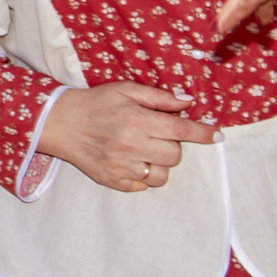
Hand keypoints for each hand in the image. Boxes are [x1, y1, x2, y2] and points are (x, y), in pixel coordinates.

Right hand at [36, 81, 218, 192]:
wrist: (58, 122)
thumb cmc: (94, 102)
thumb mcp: (124, 90)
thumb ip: (158, 97)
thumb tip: (188, 102)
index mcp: (137, 120)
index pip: (181, 130)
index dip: (203, 133)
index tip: (217, 135)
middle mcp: (131, 145)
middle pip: (175, 155)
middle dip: (172, 145)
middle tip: (156, 135)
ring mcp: (122, 167)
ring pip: (162, 175)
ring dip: (159, 163)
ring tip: (144, 150)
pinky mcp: (113, 181)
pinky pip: (143, 186)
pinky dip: (142, 175)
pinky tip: (130, 160)